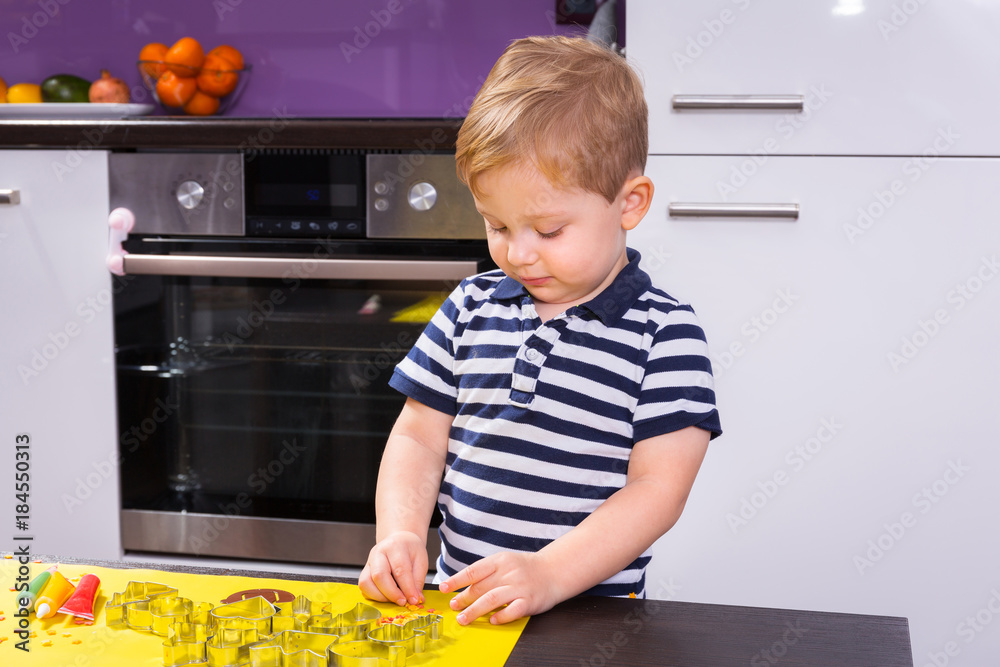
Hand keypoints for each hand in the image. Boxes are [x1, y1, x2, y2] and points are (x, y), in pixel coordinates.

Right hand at [358, 531, 427, 606]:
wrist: (399, 541)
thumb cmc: (410, 550)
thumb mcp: (420, 561)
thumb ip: (418, 581)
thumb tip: (416, 599)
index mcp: (395, 546)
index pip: (400, 569)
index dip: (407, 588)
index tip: (414, 600)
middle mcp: (378, 553)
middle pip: (379, 575)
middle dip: (392, 594)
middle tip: (403, 602)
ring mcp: (368, 562)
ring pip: (366, 583)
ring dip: (381, 597)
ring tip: (394, 599)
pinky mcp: (364, 572)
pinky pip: (363, 588)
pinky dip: (374, 596)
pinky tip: (386, 596)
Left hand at [440, 551, 562, 624]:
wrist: (554, 570)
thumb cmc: (526, 568)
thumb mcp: (505, 563)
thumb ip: (487, 574)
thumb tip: (463, 588)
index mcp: (500, 560)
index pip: (473, 571)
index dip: (456, 580)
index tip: (443, 588)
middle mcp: (508, 572)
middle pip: (480, 587)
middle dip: (463, 599)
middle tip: (453, 607)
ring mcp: (519, 587)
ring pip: (492, 599)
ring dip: (475, 610)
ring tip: (464, 618)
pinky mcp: (529, 600)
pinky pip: (512, 610)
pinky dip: (501, 616)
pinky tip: (492, 620)